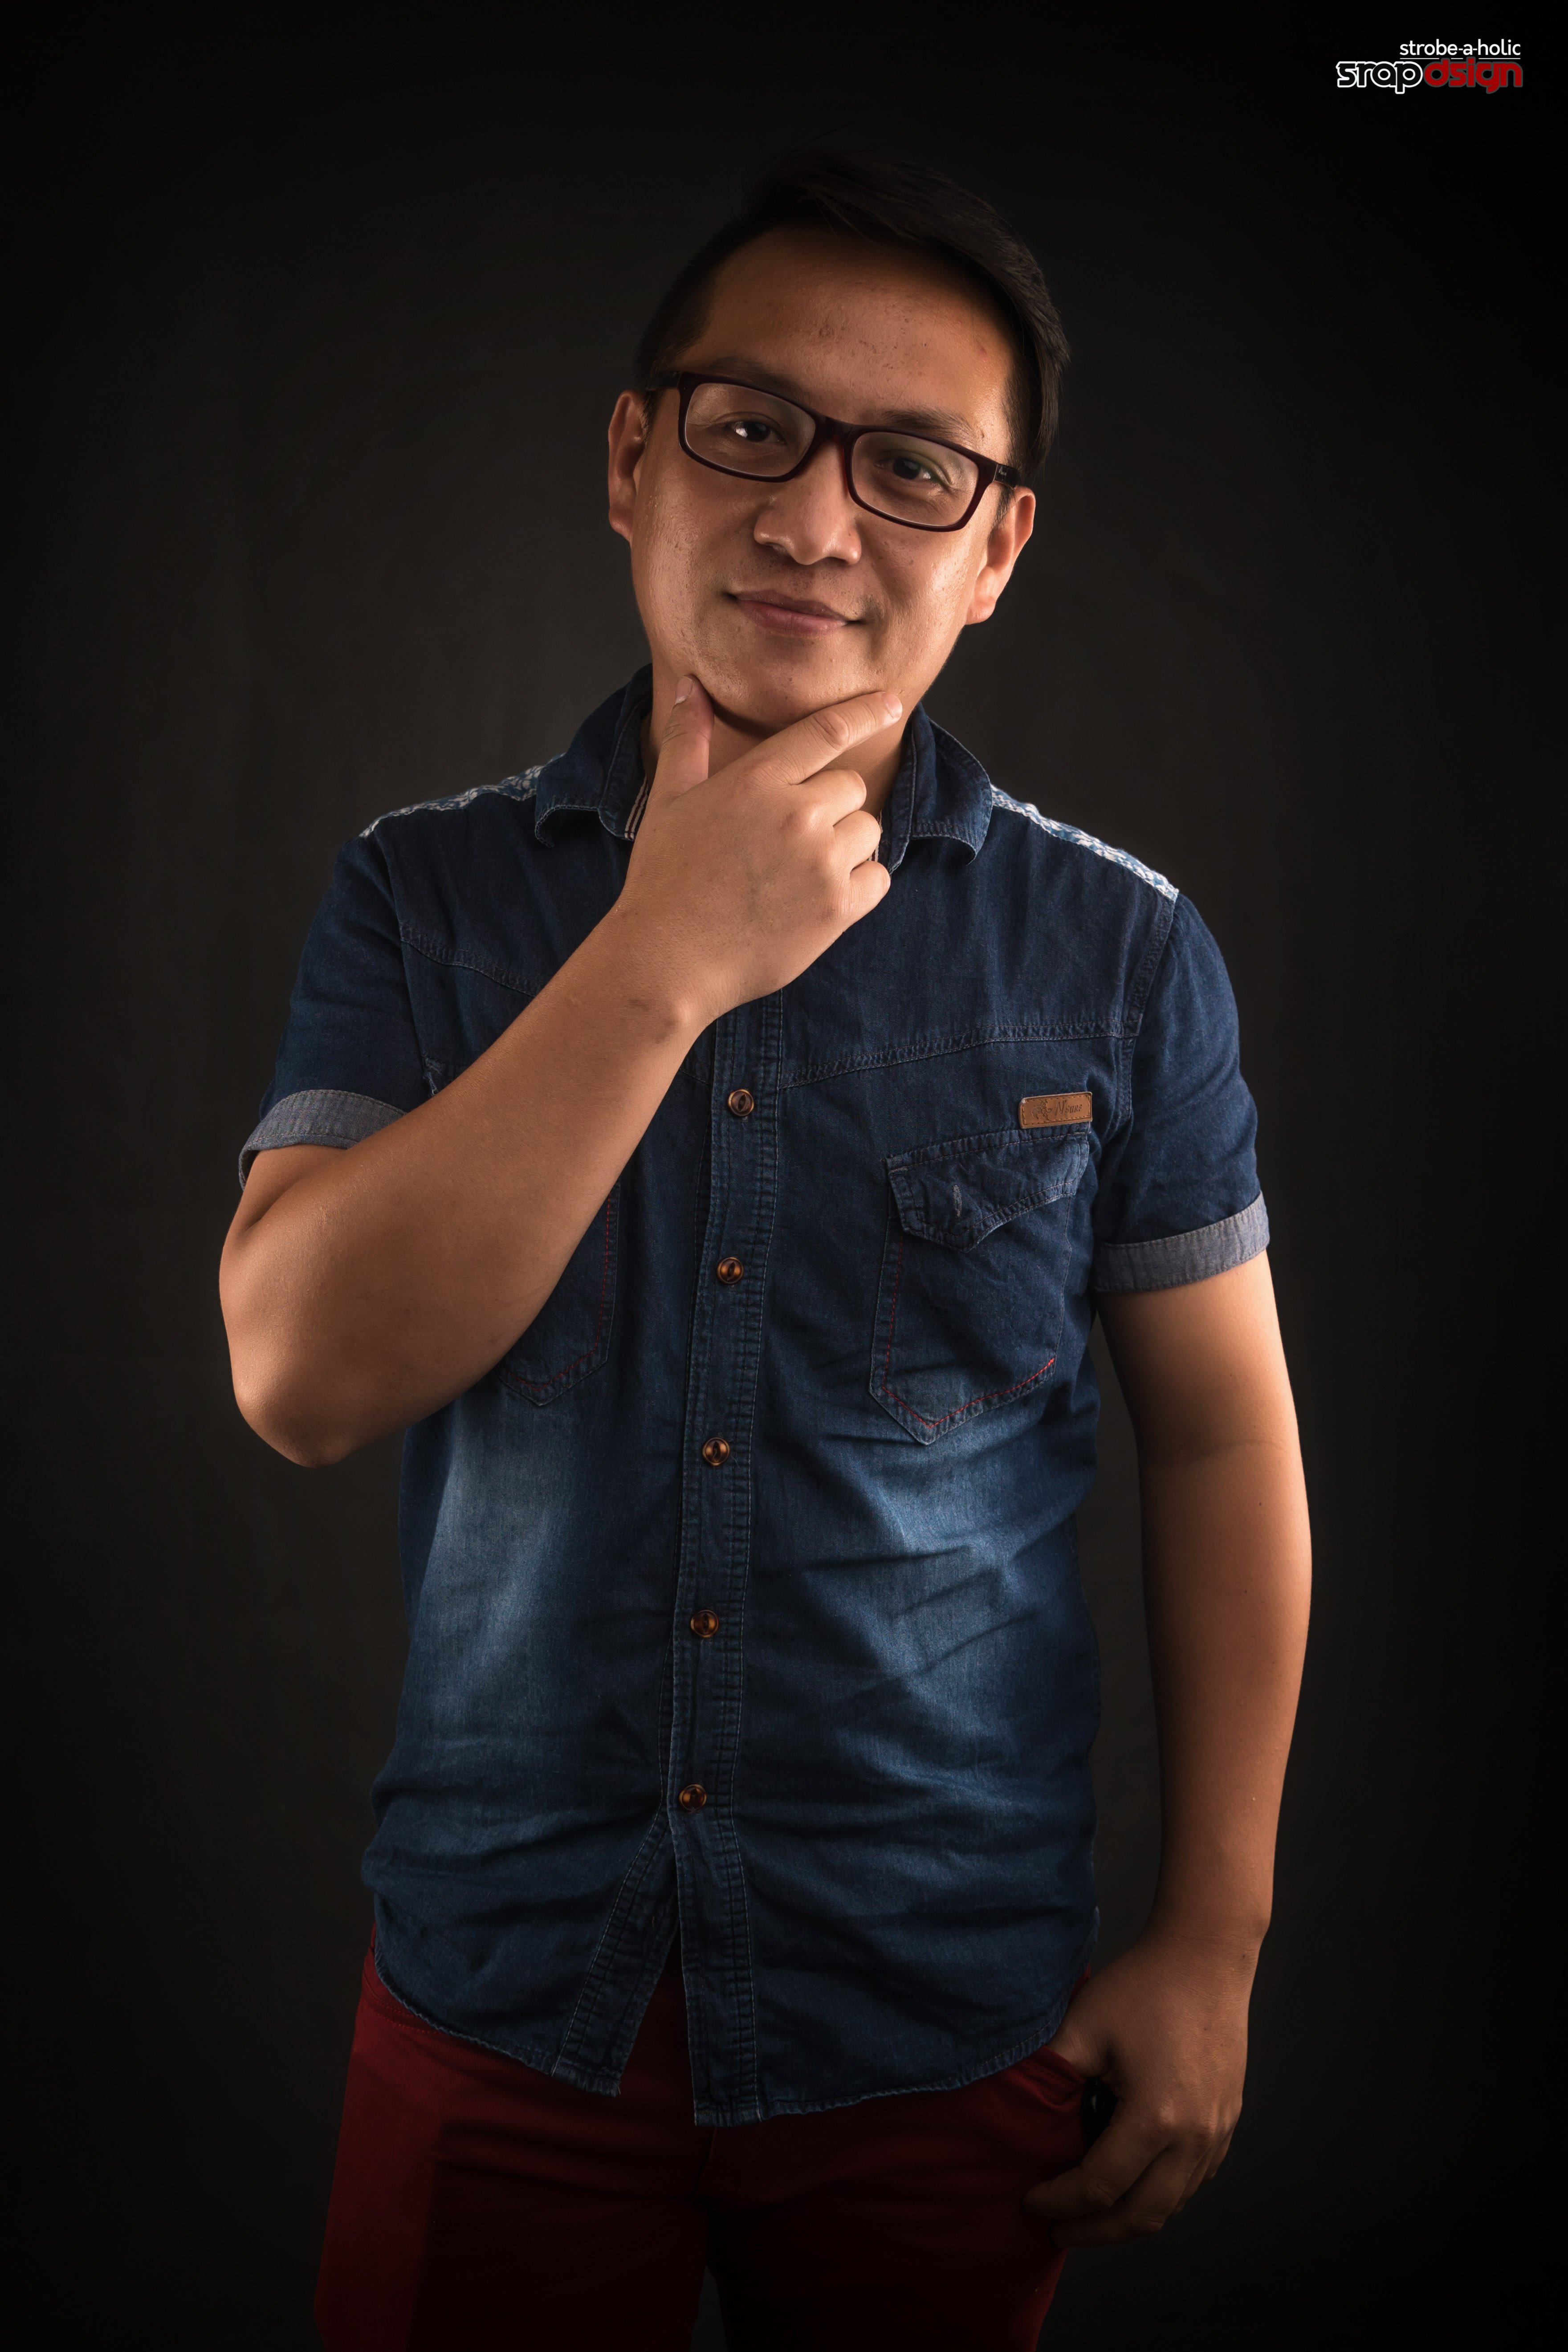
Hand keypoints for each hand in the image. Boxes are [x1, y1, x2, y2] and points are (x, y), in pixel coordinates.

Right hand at [608, 676, 895, 1027]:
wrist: (668, 959)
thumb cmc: (664, 880)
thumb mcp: (669, 799)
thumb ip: (689, 738)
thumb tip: (692, 686)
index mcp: (758, 780)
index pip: (828, 731)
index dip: (866, 711)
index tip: (892, 703)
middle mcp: (796, 815)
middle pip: (852, 787)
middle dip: (831, 806)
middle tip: (789, 839)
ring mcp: (821, 863)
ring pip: (868, 832)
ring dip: (845, 845)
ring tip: (799, 871)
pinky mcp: (837, 909)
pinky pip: (878, 878)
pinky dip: (860, 884)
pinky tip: (820, 896)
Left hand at [1023, 1926, 1254, 2246]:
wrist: (1206, 1955)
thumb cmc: (1146, 1985)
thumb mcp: (1085, 2025)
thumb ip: (1051, 2074)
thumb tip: (1020, 2112)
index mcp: (1156, 2118)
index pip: (1100, 2186)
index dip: (1060, 2201)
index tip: (1031, 2200)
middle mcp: (1195, 2137)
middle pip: (1143, 2216)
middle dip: (1095, 2232)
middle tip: (1059, 2230)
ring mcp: (1218, 2132)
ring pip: (1174, 2205)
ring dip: (1130, 2217)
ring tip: (1091, 2212)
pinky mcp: (1228, 2120)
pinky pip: (1194, 2180)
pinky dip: (1161, 2193)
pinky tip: (1134, 2181)